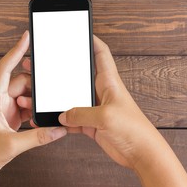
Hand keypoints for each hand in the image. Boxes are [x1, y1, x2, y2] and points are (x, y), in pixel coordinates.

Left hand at [0, 31, 66, 177]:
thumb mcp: (11, 145)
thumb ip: (38, 137)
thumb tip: (57, 130)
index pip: (4, 69)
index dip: (15, 51)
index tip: (26, 37)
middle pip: (20, 83)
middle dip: (35, 86)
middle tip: (49, 88)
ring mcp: (3, 111)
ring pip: (24, 96)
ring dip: (34, 102)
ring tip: (43, 111)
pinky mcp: (8, 120)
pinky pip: (25, 109)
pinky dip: (33, 112)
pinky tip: (39, 119)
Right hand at [22, 35, 156, 168]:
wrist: (142, 154)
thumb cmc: (134, 130)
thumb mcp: (104, 117)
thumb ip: (80, 114)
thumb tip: (62, 116)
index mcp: (110, 82)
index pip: (100, 54)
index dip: (90, 40)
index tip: (78, 31)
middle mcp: (102, 92)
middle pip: (79, 76)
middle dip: (63, 70)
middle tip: (47, 65)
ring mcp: (96, 109)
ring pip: (73, 99)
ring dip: (60, 99)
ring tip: (44, 95)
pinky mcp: (92, 125)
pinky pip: (73, 119)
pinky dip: (63, 121)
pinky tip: (53, 121)